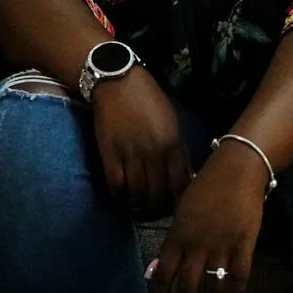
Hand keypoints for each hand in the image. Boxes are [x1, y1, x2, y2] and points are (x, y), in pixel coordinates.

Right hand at [91, 69, 193, 216]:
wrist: (118, 82)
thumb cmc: (149, 99)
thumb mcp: (172, 121)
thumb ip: (178, 148)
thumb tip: (183, 174)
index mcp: (173, 143)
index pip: (180, 183)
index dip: (178, 199)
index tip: (175, 205)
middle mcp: (154, 152)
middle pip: (158, 193)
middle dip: (158, 207)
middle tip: (155, 210)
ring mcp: (130, 154)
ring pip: (137, 193)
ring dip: (138, 204)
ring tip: (138, 205)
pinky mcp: (109, 154)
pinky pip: (115, 185)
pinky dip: (119, 195)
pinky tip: (121, 194)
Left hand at [145, 140, 268, 292]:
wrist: (238, 169)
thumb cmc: (206, 185)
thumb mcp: (182, 210)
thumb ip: (174, 238)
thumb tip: (159, 266)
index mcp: (178, 236)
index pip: (163, 274)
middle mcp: (197, 245)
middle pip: (187, 285)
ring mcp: (222, 246)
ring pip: (212, 285)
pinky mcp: (244, 244)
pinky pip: (239, 275)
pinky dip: (236, 292)